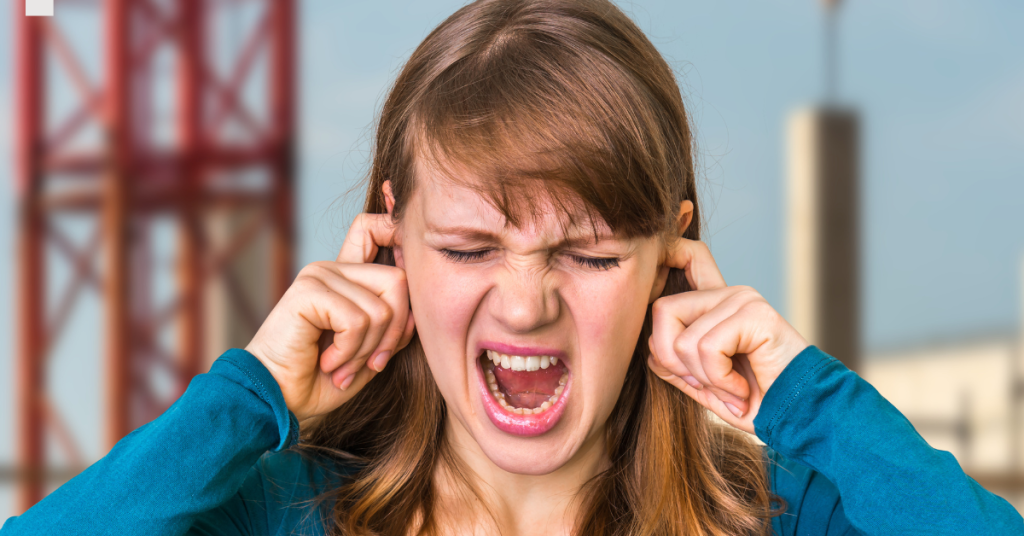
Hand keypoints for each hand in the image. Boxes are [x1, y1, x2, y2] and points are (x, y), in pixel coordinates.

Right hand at [245, 213, 414, 422]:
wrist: (277, 401)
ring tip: (342, 367)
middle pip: (398, 281)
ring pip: (381, 309)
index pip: (376, 228)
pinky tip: (328, 363)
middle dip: (393, 334)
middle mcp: (334, 268)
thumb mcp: (370, 354)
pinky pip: (357, 320)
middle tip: (371, 365)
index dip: (398, 236)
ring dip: (367, 351)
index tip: (405, 254)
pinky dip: (350, 351)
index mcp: (349, 277)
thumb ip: (393, 328)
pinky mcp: (308, 292)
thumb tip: (414, 313)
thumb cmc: (321, 381)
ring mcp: (320, 276)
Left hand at [647, 238, 807, 433]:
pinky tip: (743, 388)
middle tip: (706, 384)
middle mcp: (727, 294)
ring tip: (732, 389)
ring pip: (683, 340)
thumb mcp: (706, 386)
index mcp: (715, 305)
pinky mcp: (754, 314)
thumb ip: (678, 368)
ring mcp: (742, 300)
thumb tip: (651, 353)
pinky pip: (708, 348)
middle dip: (673, 361)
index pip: (685, 256)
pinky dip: (720, 380)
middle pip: (662, 310)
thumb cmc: (756, 402)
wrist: (800, 418)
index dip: (666, 253)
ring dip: (704, 379)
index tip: (659, 261)